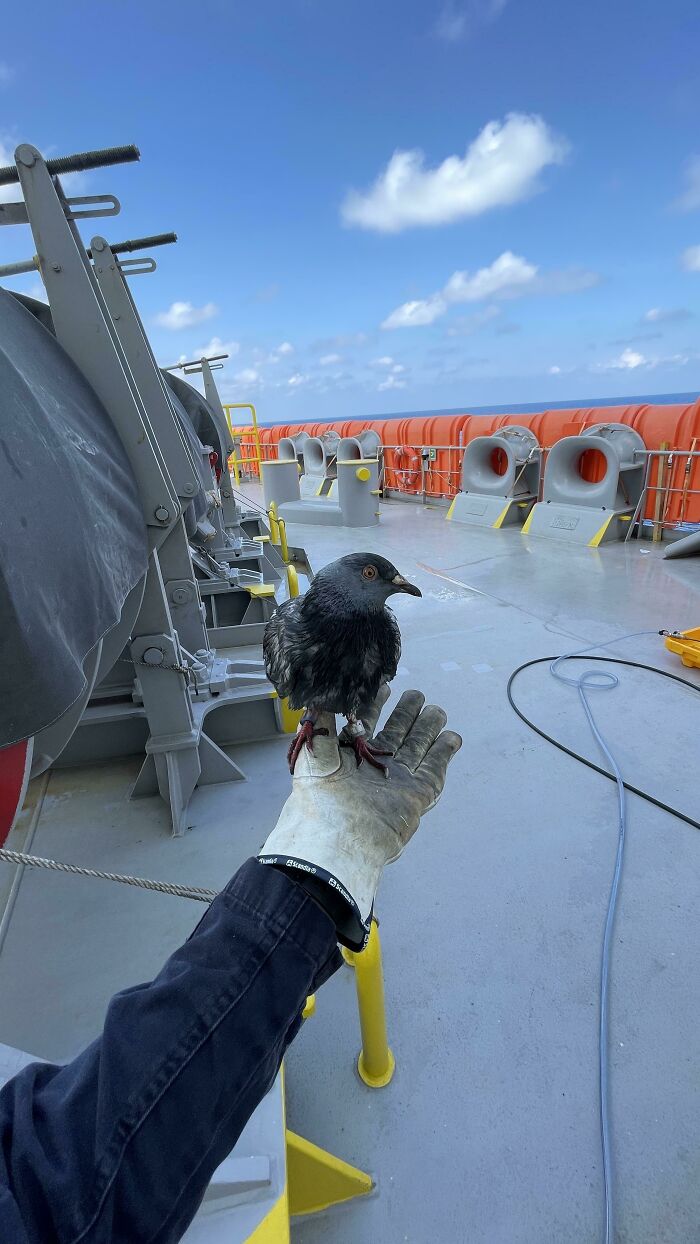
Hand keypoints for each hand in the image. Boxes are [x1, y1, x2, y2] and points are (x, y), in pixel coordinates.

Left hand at [258, 689, 460, 947]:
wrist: (335, 839)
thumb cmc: (320, 800)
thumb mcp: (314, 758)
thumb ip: (321, 729)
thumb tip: (321, 699)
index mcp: (349, 759)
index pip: (365, 726)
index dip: (374, 706)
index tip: (383, 686)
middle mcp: (374, 769)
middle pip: (396, 735)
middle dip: (406, 714)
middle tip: (417, 694)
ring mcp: (397, 782)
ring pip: (417, 749)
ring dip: (427, 728)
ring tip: (437, 709)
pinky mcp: (415, 796)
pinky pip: (433, 770)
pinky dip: (443, 753)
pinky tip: (452, 736)